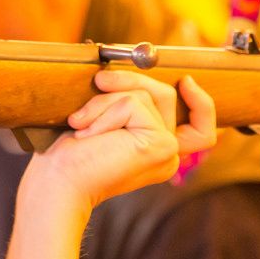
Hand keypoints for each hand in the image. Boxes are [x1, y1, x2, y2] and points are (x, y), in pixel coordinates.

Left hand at [23, 71, 215, 211]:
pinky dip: (103, 112)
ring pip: (144, 95)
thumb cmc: (70, 156)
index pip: (200, 128)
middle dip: (128, 80)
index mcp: (156, 150)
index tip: (186, 81)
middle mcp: (169, 153)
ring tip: (82, 126)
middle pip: (165, 95)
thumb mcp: (103, 121)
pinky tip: (88, 134)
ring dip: (104, 102)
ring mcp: (169, 150)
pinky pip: (132, 103)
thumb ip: (124, 104)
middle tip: (99, 81)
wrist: (58, 183)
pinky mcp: (161, 145)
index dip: (201, 103)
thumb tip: (115, 75)